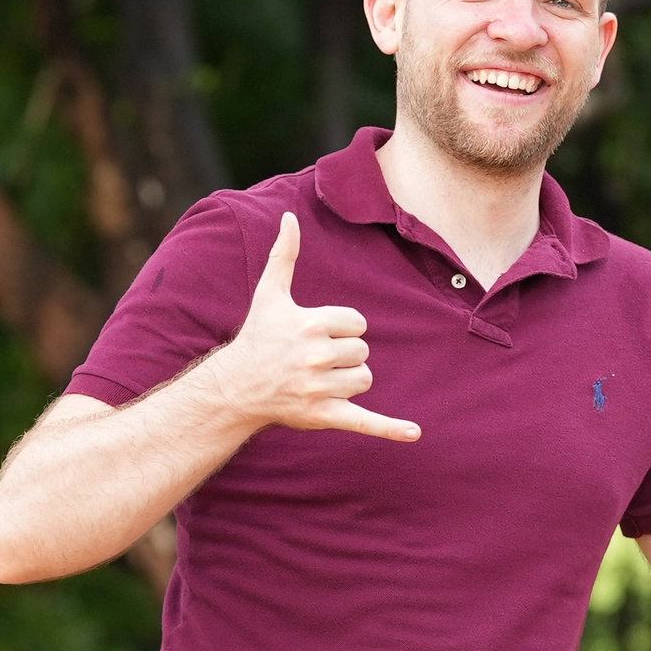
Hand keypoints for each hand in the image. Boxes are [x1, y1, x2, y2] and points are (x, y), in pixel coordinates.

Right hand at [208, 212, 420, 442]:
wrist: (237, 387)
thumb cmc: (258, 338)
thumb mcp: (270, 294)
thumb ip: (285, 255)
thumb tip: (289, 217)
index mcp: (311, 324)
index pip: (358, 323)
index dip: (341, 328)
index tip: (313, 335)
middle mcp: (316, 356)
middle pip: (363, 352)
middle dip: (344, 356)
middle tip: (312, 360)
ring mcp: (320, 388)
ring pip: (365, 379)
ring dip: (349, 381)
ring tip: (320, 380)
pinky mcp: (324, 415)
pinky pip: (365, 421)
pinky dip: (389, 429)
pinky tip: (414, 434)